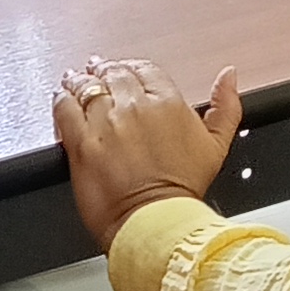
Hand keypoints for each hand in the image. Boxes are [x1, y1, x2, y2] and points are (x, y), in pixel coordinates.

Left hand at [54, 55, 239, 247]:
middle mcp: (134, 107)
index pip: (143, 68)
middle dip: (104, 70)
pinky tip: (62, 98)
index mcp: (167, 102)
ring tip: (76, 79)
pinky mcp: (80, 143)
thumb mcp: (216, 145)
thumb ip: (225, 106)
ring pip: (86, 86)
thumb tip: (228, 76)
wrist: (153, 223)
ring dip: (80, 80)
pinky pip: (65, 108)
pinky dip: (61, 100)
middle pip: (113, 74)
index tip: (126, 71)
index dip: (131, 67)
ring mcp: (105, 123)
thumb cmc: (182, 190)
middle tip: (98, 70)